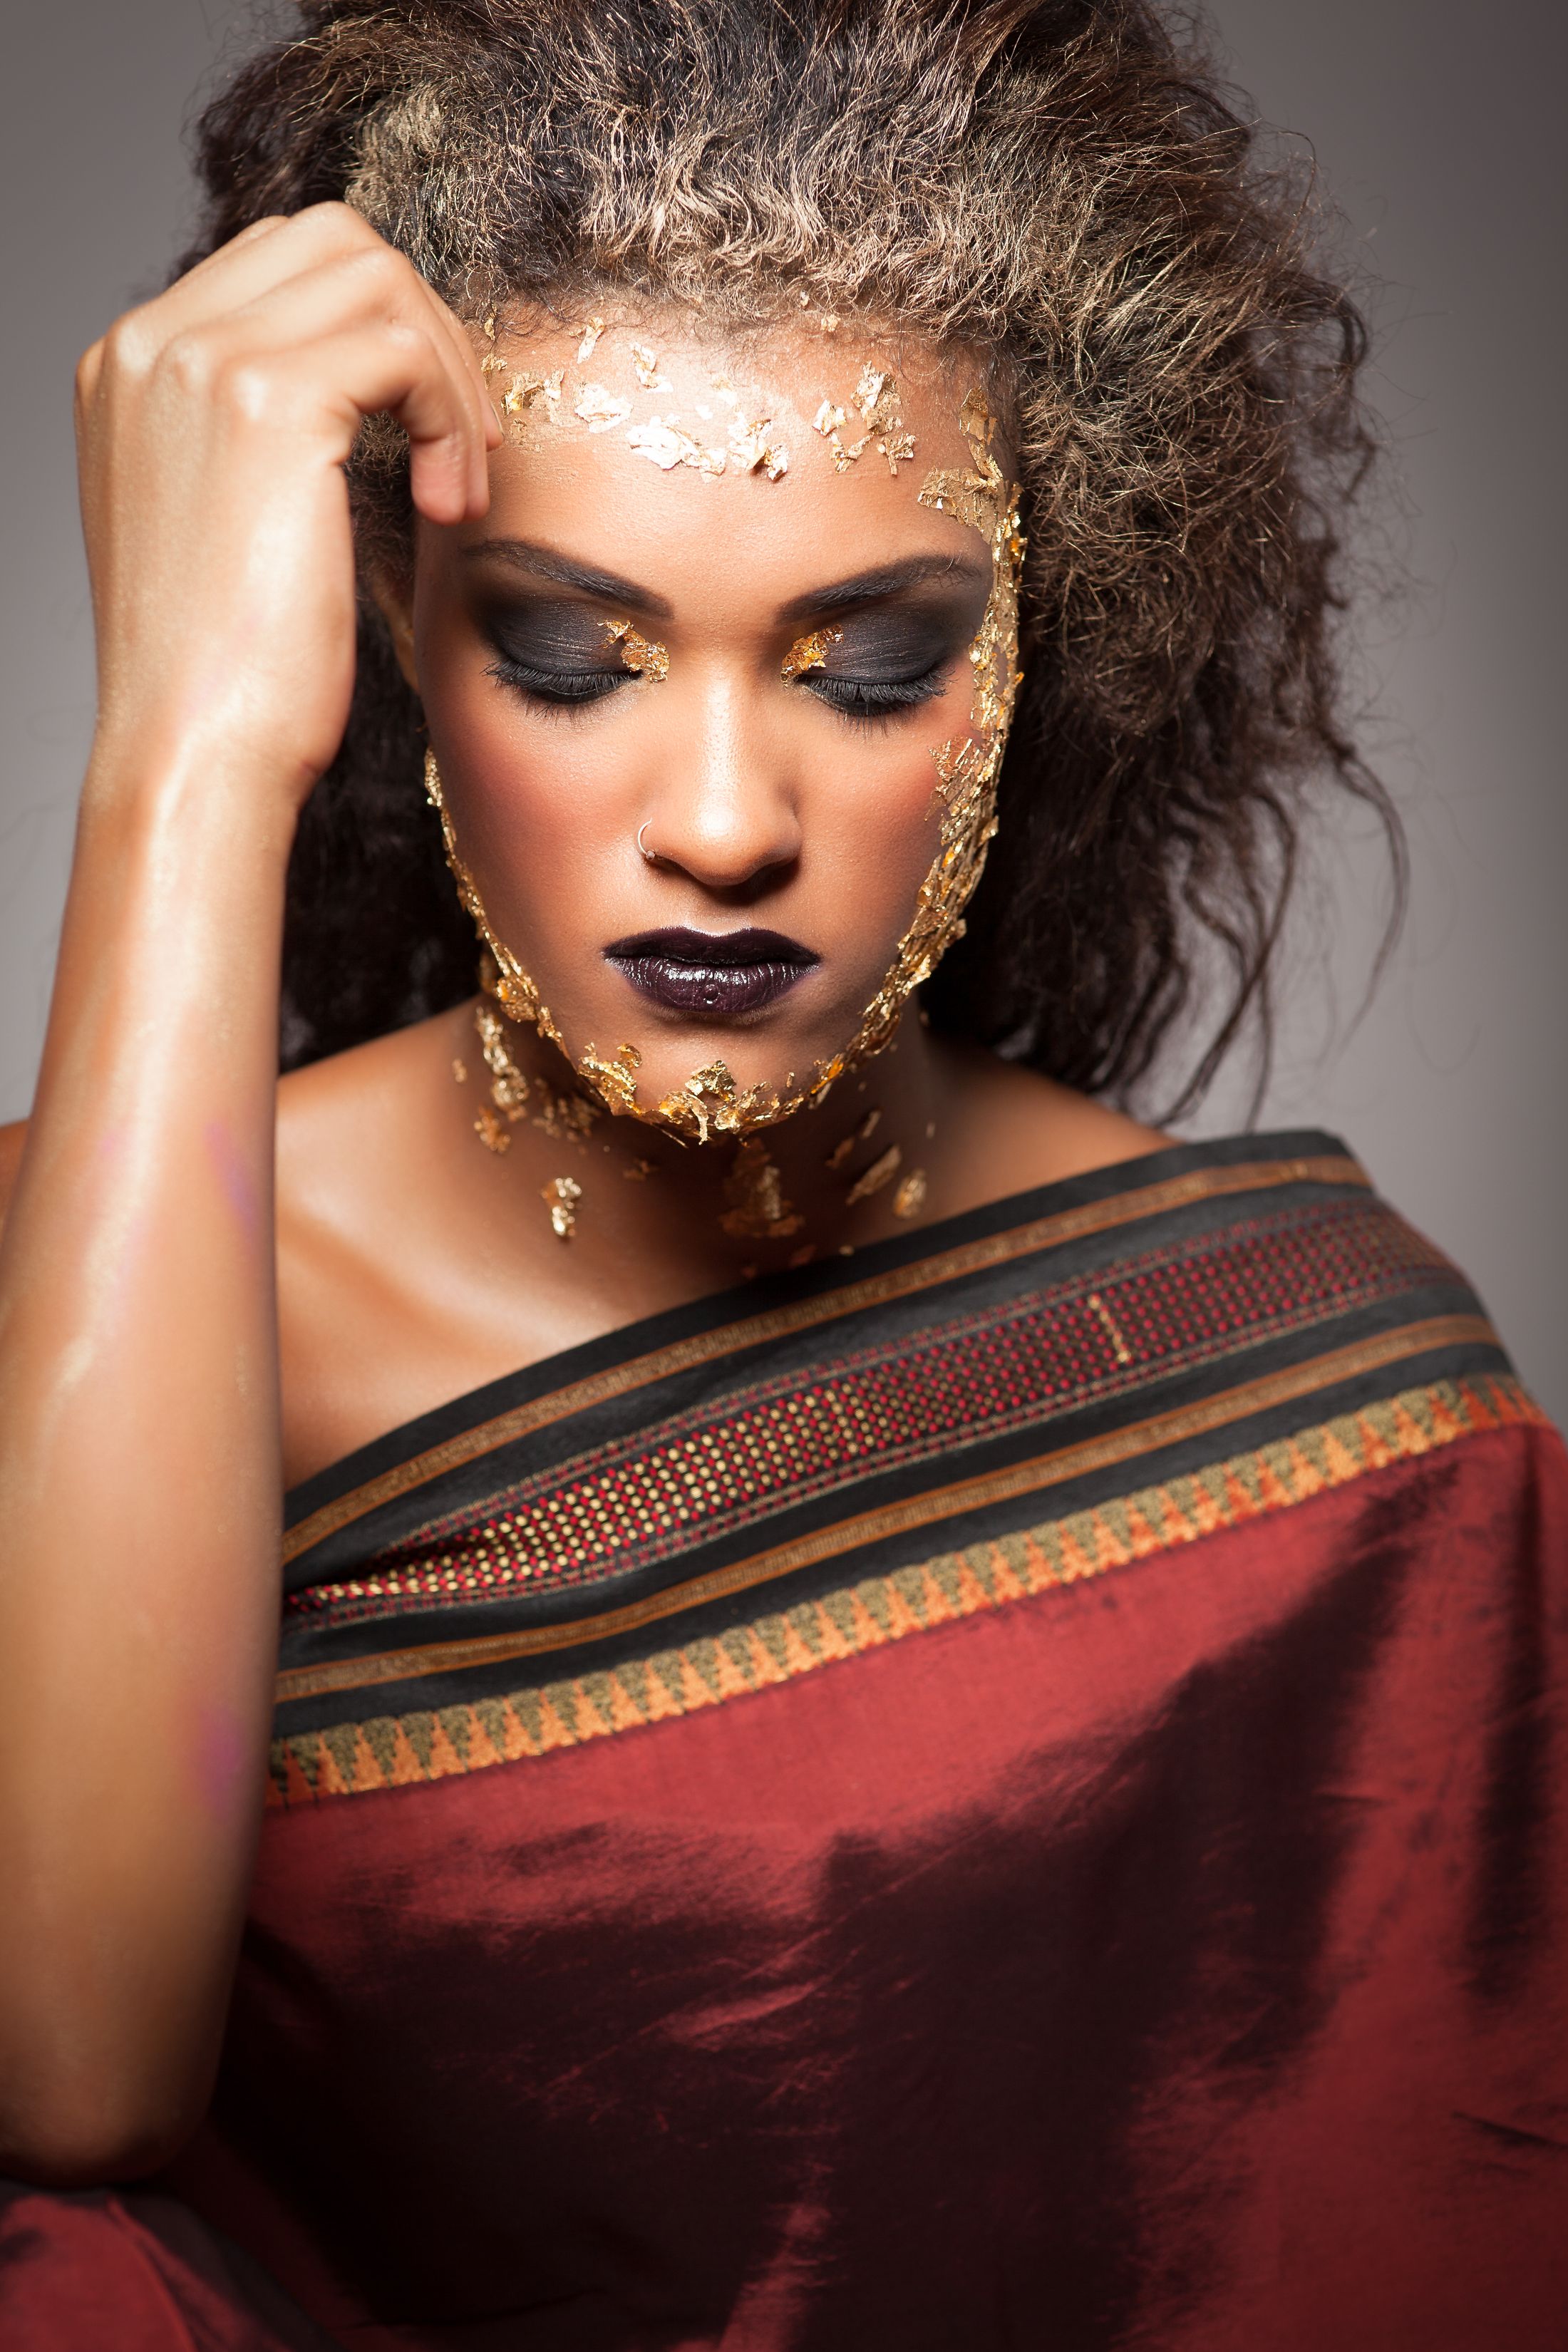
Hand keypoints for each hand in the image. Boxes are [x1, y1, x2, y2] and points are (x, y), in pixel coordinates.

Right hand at [74, 202, 498, 814]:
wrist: (193, 750)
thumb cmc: (227, 671)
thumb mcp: (233, 522)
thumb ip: (266, 435)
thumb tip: (369, 383)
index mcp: (132, 366)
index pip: (282, 264)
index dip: (383, 332)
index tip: (428, 436)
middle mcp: (149, 343)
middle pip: (334, 241)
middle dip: (426, 332)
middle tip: (461, 449)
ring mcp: (198, 360)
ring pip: (378, 279)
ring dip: (448, 379)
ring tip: (457, 488)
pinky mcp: (265, 400)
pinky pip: (402, 347)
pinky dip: (449, 419)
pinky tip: (446, 508)